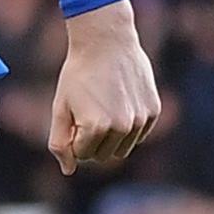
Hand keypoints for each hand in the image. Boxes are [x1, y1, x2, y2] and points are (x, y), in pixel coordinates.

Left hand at [51, 0, 160, 174]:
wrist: (106, 42)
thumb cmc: (78, 74)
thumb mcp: (60, 106)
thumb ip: (60, 141)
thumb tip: (67, 170)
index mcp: (96, 127)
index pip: (82, 154)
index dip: (73, 138)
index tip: (72, 118)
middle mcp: (122, 127)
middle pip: (103, 156)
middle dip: (91, 142)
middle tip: (86, 113)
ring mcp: (141, 120)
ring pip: (123, 149)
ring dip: (110, 137)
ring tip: (101, 108)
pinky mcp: (153, 111)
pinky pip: (139, 135)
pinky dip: (127, 127)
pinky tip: (119, 102)